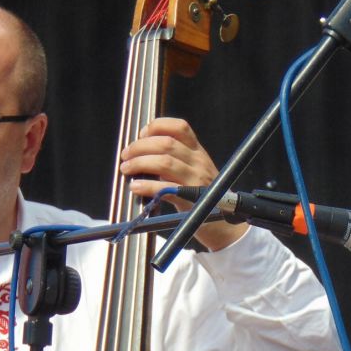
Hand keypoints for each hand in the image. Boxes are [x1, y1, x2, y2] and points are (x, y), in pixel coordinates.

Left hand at [120, 117, 247, 252]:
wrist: (224, 223)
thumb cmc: (203, 195)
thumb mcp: (195, 170)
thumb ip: (175, 159)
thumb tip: (141, 151)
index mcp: (198, 152)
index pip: (179, 127)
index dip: (156, 126)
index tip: (141, 135)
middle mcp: (198, 162)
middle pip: (166, 143)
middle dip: (140, 147)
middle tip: (126, 156)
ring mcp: (196, 180)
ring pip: (165, 162)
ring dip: (140, 163)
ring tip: (127, 169)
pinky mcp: (191, 200)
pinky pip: (165, 188)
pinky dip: (146, 186)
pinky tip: (135, 187)